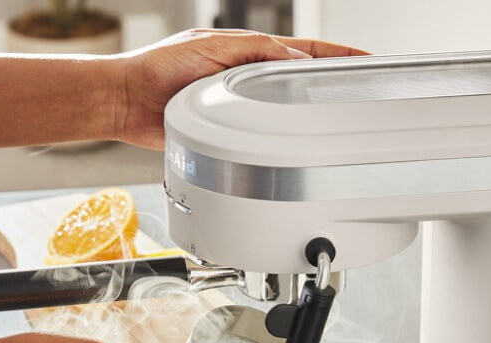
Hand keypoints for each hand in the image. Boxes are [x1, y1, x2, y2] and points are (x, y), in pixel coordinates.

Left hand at [115, 29, 367, 148]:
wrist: (125, 101)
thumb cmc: (157, 69)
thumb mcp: (212, 50)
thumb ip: (254, 53)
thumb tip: (294, 61)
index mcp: (245, 52)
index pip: (302, 52)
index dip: (335, 56)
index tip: (365, 60)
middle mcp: (244, 78)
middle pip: (297, 82)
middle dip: (331, 86)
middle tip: (362, 94)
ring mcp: (235, 105)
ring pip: (281, 111)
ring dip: (307, 115)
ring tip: (337, 121)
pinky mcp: (223, 131)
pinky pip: (258, 134)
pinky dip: (278, 138)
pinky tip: (293, 145)